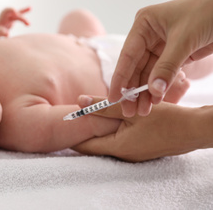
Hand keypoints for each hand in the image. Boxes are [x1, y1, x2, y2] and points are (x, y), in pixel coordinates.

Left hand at [0, 7, 30, 39]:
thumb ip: (1, 32)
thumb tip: (8, 34)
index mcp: (1, 18)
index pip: (5, 11)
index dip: (10, 10)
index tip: (15, 11)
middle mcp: (6, 16)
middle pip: (15, 15)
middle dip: (21, 18)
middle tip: (28, 24)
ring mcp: (9, 18)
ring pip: (17, 14)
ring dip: (23, 13)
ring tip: (30, 8)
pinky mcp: (11, 20)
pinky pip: (18, 16)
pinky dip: (24, 12)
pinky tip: (30, 8)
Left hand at [73, 95, 207, 161]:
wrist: (195, 130)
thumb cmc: (166, 119)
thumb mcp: (132, 109)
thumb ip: (104, 105)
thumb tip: (79, 101)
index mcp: (118, 148)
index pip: (84, 146)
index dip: (71, 135)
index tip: (62, 122)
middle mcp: (123, 155)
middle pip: (93, 145)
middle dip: (82, 131)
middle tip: (73, 115)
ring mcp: (132, 154)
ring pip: (105, 142)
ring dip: (97, 129)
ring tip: (89, 113)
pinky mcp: (139, 149)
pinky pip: (117, 140)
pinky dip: (110, 130)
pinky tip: (110, 117)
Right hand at [109, 0, 212, 116]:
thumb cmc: (208, 12)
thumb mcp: (184, 40)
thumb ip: (167, 66)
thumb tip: (153, 91)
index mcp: (144, 24)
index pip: (128, 55)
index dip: (120, 78)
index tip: (113, 97)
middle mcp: (148, 35)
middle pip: (135, 67)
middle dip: (133, 89)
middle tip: (129, 111)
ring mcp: (160, 46)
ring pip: (148, 73)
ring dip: (146, 92)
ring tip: (143, 111)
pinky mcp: (173, 54)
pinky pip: (161, 74)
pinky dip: (159, 88)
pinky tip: (155, 101)